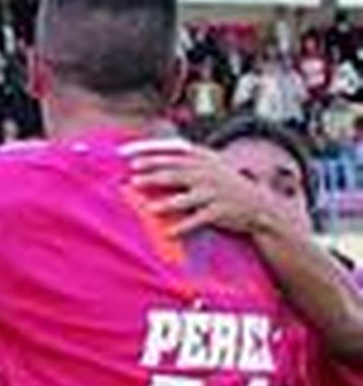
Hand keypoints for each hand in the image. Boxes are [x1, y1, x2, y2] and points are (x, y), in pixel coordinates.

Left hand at [125, 143, 290, 236]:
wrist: (258, 205)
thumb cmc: (224, 184)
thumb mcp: (209, 165)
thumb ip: (184, 160)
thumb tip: (146, 157)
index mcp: (204, 158)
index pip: (173, 152)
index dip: (150, 152)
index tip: (128, 155)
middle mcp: (208, 173)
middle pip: (175, 173)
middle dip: (153, 176)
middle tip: (133, 180)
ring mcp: (215, 193)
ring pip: (185, 198)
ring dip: (166, 204)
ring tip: (149, 209)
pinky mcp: (220, 212)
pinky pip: (197, 220)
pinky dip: (182, 227)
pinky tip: (168, 233)